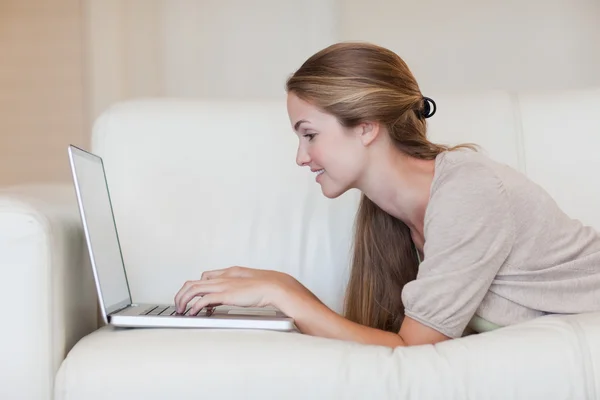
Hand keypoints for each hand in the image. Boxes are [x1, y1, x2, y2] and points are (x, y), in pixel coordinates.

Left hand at [174, 266, 305, 315]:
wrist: (275, 286)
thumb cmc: (265, 287)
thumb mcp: (246, 284)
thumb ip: (235, 288)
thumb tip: (228, 298)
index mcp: (228, 273)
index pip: (203, 277)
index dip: (194, 288)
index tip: (192, 299)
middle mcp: (222, 277)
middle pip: (192, 282)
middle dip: (182, 295)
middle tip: (179, 306)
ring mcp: (223, 285)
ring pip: (193, 289)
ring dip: (184, 300)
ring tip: (181, 311)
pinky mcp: (225, 295)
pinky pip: (204, 299)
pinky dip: (195, 306)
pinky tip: (193, 313)